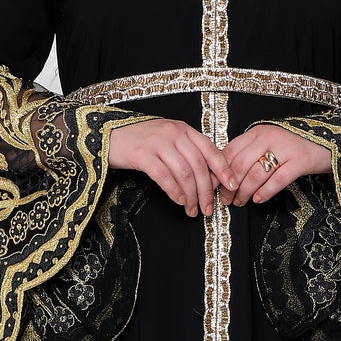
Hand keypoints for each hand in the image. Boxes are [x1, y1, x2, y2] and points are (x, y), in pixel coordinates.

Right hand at [107, 117, 239, 216]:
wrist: (109, 136)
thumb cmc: (141, 141)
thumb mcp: (168, 140)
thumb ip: (187, 153)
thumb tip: (209, 178)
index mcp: (184, 129)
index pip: (210, 150)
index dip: (224, 170)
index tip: (232, 186)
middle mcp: (174, 133)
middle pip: (199, 166)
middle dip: (206, 191)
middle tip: (207, 208)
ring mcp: (158, 143)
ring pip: (184, 173)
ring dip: (191, 196)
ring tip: (192, 210)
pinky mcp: (143, 154)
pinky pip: (165, 176)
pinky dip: (175, 191)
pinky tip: (179, 201)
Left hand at [221, 124, 331, 206]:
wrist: (328, 142)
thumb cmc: (295, 145)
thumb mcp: (269, 142)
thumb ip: (250, 152)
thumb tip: (226, 174)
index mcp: (258, 131)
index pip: (230, 151)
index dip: (220, 171)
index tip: (215, 186)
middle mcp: (269, 137)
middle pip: (240, 165)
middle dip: (230, 186)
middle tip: (226, 200)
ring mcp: (285, 149)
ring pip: (256, 174)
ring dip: (245, 192)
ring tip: (241, 202)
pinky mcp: (299, 162)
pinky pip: (277, 180)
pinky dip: (264, 192)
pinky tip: (258, 200)